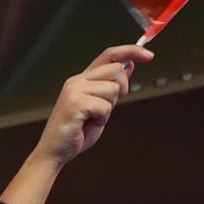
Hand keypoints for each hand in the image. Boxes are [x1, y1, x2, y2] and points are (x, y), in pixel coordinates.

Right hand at [0, 44, 153, 203]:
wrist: (55, 152)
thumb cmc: (77, 132)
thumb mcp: (100, 106)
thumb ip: (111, 87)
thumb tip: (129, 66)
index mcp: (82, 79)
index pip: (109, 55)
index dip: (131, 51)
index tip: (148, 55)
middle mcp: (77, 81)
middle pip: (116, 70)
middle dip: (121, 89)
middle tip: (106, 108)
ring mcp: (74, 91)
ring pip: (112, 89)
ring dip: (108, 108)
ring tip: (92, 118)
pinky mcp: (75, 103)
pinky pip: (104, 106)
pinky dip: (101, 119)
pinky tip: (87, 124)